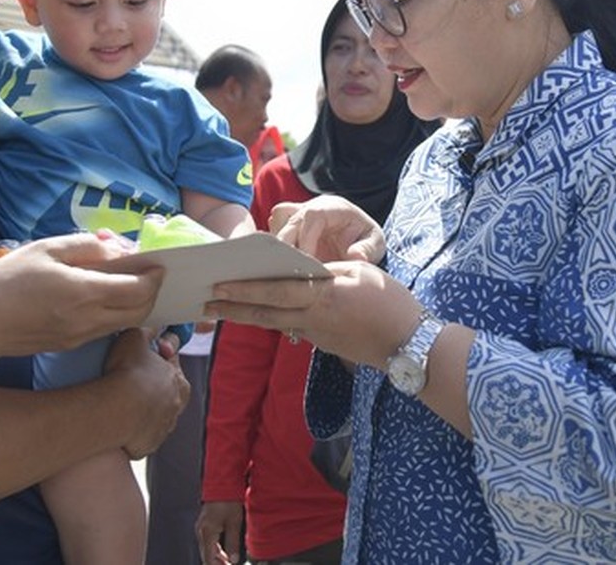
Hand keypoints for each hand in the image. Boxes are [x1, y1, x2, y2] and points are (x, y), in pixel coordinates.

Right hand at [0, 232, 163, 360]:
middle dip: (152, 292)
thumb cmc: (6, 281)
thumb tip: (117, 249)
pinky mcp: (72, 345)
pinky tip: (106, 296)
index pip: (138, 290)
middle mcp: (89, 319)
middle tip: (149, 273)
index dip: (154, 276)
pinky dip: (118, 313)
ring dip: (137, 304)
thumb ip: (86, 246)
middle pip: (141, 311)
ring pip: (127, 323)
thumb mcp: (45, 249)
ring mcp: (82, 336)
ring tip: (130, 281)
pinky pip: (107, 329)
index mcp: (84, 293)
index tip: (158, 263)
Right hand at [103, 328, 189, 458]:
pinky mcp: (147, 445)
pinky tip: (118, 419)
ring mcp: (162, 428)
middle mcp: (176, 407)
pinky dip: (131, 428)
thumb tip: (151, 327)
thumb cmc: (129, 373)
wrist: (118, 411)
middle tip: (129, 379)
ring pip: (153, 415)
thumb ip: (146, 332)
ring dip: (141, 409)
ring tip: (120, 402)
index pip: (171, 365)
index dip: (156, 358)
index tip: (143, 356)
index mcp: (180, 382)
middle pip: (164, 393)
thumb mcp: (136, 338)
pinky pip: (139, 434)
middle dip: (149, 386)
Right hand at [196, 500, 243, 564]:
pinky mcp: (204, 524)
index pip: (208, 558)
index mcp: (207, 533)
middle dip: (216, 563)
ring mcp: (201, 527)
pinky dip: (214, 549)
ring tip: (228, 562)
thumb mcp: (234, 523)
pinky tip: (223, 552)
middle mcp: (201, 531)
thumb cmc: (228, 500)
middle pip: (206, 554)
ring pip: (206, 548)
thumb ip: (232, 543)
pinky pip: (207, 541)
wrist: (222, 483)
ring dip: (216, 557)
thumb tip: (233, 559)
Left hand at [208, 260, 420, 368]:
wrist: (410, 343)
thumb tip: (301, 272)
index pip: (276, 291)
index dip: (245, 290)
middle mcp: (314, 318)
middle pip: (265, 313)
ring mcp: (317, 335)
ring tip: (221, 311)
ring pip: (274, 323)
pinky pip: (290, 328)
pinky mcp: (323, 343)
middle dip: (233, 308)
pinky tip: (258, 315)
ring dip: (246, 317)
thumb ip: (327, 271)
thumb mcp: (360, 273)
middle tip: (204, 304)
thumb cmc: (390, 301)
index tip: (219, 286)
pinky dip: (270, 321)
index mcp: (323, 296)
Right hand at [270, 196, 383, 262]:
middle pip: (288, 221)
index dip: (306, 239)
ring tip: (285, 273)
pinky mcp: (288, 228)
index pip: (312, 216)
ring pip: (276, 224)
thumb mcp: (376, 244)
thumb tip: (354, 257)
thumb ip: (368, 249)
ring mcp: (297, 215)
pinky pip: (271, 233)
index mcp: (334, 207)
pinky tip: (281, 271)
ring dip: (277, 249)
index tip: (308, 264)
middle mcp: (312, 207)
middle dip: (286, 248)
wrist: (357, 239)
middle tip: (290, 273)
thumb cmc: (366, 240)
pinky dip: (273, 250)